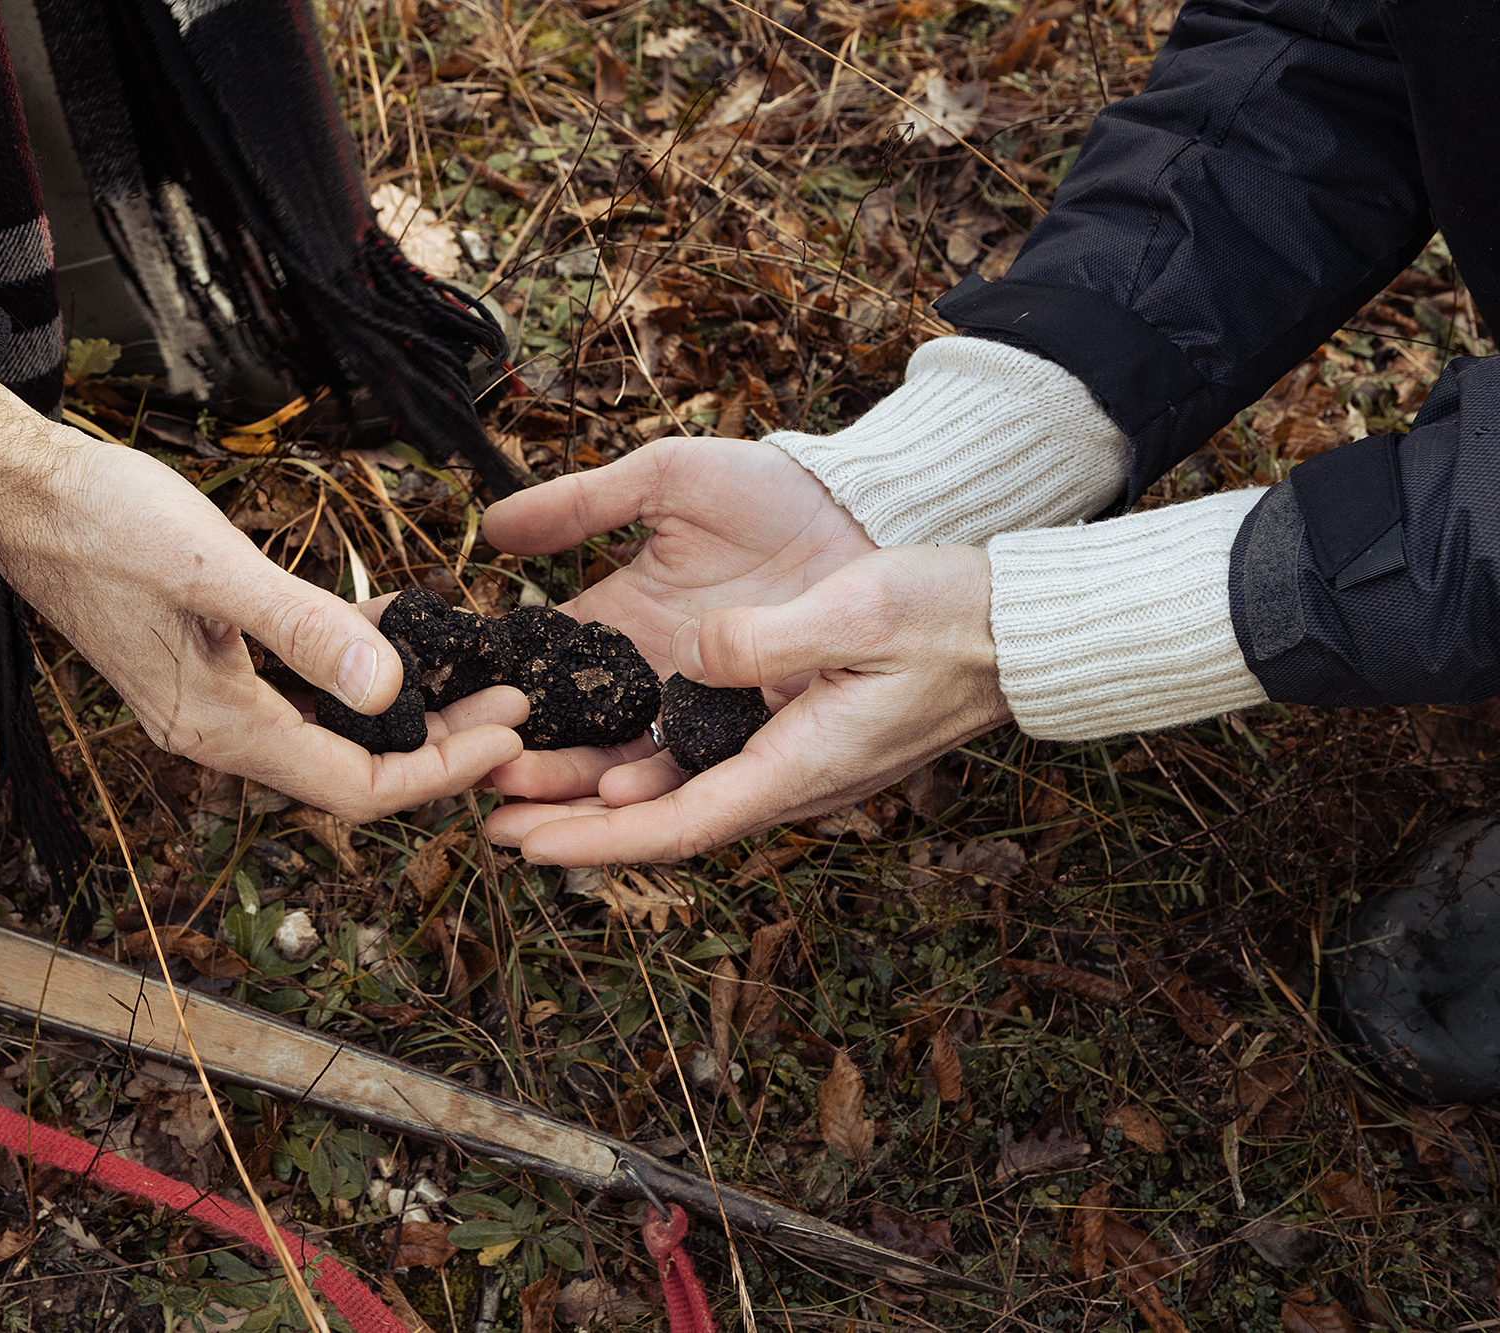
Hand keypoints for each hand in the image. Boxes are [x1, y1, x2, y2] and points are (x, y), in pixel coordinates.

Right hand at [0, 384, 526, 822]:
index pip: (357, 787)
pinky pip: (296, 690)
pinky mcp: (201, 665)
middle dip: (437, 744)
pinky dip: (350, 670)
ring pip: (326, 731)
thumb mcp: (216, 572)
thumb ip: (304, 631)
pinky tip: (392, 625)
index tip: (510, 728)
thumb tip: (392, 691)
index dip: (442, 769)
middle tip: (511, 701)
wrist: (16, 493)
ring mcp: (205, 702)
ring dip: (400, 707)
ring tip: (471, 668)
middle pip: (350, 770)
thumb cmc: (105, 523)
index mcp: (221, 727)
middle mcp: (215, 732)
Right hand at [480, 436, 878, 796]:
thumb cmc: (769, 491)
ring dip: (574, 798)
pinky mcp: (751, 733)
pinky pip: (696, 777)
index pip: (544, 673)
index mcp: (620, 621)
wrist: (867, 515)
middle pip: (575, 739)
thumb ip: (581, 504)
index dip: (501, 700)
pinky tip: (612, 809)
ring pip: (625, 771)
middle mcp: (653, 678)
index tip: (457, 721)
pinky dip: (652, 797)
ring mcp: (700, 710)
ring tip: (522, 817)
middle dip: (526, 770)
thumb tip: (493, 528)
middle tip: (480, 790)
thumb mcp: (666, 481)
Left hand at [481, 545, 1011, 865]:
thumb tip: (694, 653)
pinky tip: (596, 745)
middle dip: (575, 827)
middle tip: (488, 825)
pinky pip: (699, 760)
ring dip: (597, 795)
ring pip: (674, 792)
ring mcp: (787, 758)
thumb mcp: (858, 612)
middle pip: (660, 822)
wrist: (1015, 629)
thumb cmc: (948, 618)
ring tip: (519, 788)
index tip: (527, 844)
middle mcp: (785, 776)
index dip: (597, 841)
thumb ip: (769, 639)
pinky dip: (640, 761)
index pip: (680, 825)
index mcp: (798, 765)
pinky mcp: (789, 730)